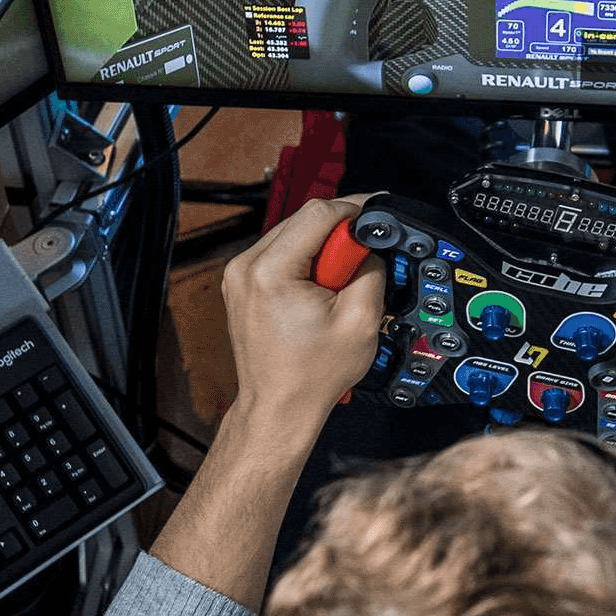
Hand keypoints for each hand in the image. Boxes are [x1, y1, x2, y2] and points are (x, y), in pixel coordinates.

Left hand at [221, 195, 385, 431]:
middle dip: (339, 236)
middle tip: (357, 267)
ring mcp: (239, 274)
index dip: (356, 210)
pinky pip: (281, 253)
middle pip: (304, 219)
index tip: (376, 217)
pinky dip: (305, 262)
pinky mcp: (242, 283)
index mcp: (271, 272)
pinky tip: (317, 291)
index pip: (319, 212)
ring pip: (293, 234)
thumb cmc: (310, 376)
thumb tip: (370, 243)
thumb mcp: (361, 320)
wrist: (279, 406)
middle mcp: (246, 267)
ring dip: (322, 250)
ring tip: (334, 288)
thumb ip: (371, 269)